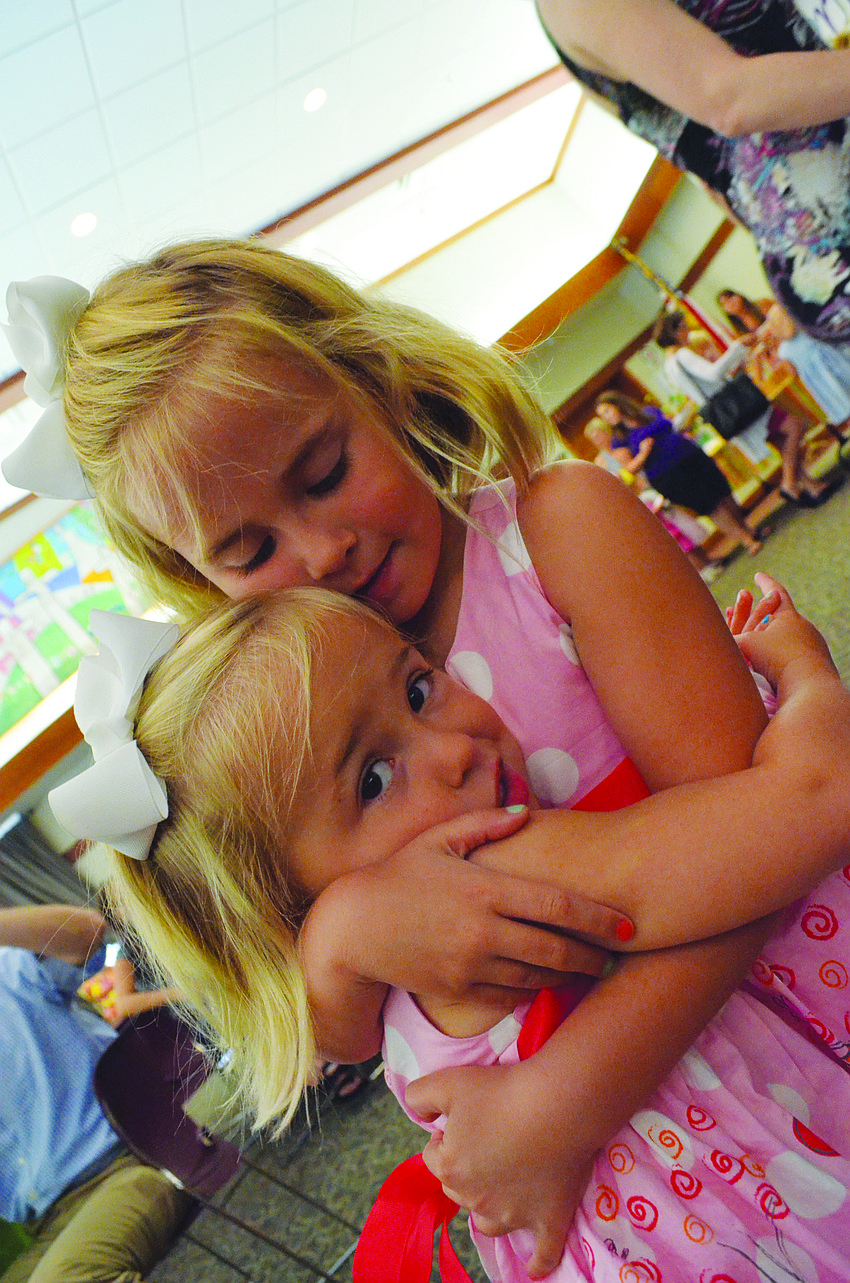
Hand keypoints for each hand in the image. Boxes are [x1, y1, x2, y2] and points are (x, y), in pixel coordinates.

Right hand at [349, 808, 628, 999]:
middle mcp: (483, 931)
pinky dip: (532, 992)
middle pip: (556, 948)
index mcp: (485, 889)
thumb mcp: (437, 839)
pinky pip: (508, 997)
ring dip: (566, 975)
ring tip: (586, 969)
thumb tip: (526, 814)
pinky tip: (545, 984)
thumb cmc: (398, 876)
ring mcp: (471, 966)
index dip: (598, 916)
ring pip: (537, 977)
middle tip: (613, 955)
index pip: (556, 904)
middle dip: (592, 954)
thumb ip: (485, 824)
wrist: (354, 929)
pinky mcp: (458, 991)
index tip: (626, 924)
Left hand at [406, 1059, 592, 1278]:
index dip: (446, 1136)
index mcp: (450, 1168)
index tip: (464, 1120)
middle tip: (490, 1138)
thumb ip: (420, 1096)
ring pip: (488, 1222)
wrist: (556, 1103)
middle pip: (458, 1188)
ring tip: (500, 1186)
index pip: (433, 1157)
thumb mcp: (447, 1081)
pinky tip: (534, 1270)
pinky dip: (539, 1263)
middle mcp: (476, 1199)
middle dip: (466, 1167)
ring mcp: (513, 1215)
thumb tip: (418, 1114)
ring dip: (488, 1208)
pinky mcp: (548, 1221)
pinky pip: (543, 1254)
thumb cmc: (500, 1091)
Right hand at [726, 573, 835, 688]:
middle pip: (781, 615)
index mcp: (789, 616)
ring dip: (770, 637)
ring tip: (757, 642)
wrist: (810, 688)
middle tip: (753, 608)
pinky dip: (779, 655)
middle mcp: (804, 628)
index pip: (776, 592)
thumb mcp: (745, 644)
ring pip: (786, 637)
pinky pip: (793, 654)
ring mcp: (812, 646)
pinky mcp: (815, 665)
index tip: (758, 576)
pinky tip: (772, 665)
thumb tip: (716, 640)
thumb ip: (730, 639)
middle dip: (764, 613)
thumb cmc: (777, 660)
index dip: (765, 583)